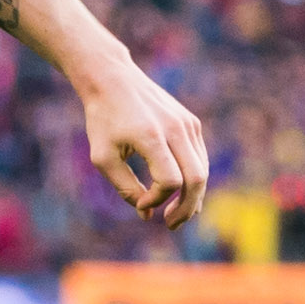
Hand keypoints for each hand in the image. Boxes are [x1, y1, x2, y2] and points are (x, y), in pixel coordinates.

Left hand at [77, 62, 209, 229]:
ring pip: (202, 170)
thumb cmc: (102, 119)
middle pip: (197, 179)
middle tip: (171, 225)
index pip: (170, 181)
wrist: (113, 79)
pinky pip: (199, 158)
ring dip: (193, 197)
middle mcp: (176, 129)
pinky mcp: (192, 123)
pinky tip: (182, 195)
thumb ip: (124, 187)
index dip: (157, 200)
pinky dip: (193, 179)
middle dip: (187, 208)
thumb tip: (146, 215)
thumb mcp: (102, 157)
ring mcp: (188, 125)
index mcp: (152, 136)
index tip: (141, 205)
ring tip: (176, 216)